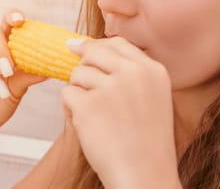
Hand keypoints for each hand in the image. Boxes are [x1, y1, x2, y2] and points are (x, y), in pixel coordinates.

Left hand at [61, 37, 179, 187]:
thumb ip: (128, 71)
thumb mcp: (152, 97)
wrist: (145, 176)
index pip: (118, 43)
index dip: (96, 47)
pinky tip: (85, 126)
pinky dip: (70, 110)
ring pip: (77, 74)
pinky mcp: (89, 105)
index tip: (81, 51)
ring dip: (79, 93)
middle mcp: (134, 74)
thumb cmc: (145, 142)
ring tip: (94, 117)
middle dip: (84, 68)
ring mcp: (111, 88)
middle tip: (87, 91)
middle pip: (93, 52)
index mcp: (153, 70)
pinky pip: (67, 94)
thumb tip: (80, 45)